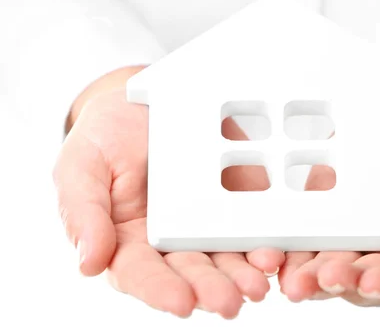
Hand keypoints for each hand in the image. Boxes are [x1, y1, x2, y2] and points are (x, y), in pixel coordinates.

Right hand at [53, 68, 284, 318]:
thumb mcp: (81, 168)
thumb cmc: (105, 139)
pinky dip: (264, 240)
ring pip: (226, 256)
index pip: (142, 274)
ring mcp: (207, 220)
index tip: (182, 302)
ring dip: (243, 274)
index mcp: (129, 241)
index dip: (160, 290)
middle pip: (192, 271)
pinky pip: (252, 223)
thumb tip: (89, 264)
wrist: (144, 102)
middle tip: (230, 302)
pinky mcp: (235, 199)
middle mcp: (171, 240)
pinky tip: (274, 252)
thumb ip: (83, 215)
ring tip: (257, 286)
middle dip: (211, 289)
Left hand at [277, 61, 379, 304]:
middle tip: (320, 281)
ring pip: (338, 263)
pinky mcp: (338, 208)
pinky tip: (278, 253)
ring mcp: (366, 230)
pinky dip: (296, 246)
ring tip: (294, 280)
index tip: (372, 282)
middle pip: (371, 278)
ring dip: (315, 276)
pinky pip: (315, 231)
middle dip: (345, 283)